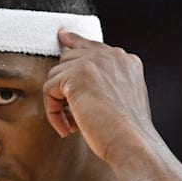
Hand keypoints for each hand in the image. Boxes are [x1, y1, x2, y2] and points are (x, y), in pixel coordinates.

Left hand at [42, 30, 154, 165]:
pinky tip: (66, 128)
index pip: (93, 45)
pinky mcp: (76, 74)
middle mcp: (111, 55)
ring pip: (57, 76)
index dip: (75, 42)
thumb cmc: (129, 133)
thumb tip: (76, 86)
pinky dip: (53, 112)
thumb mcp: (123, 101)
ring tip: (72, 125)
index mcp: (125, 60)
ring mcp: (94, 61)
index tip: (63, 38)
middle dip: (65, 87)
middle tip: (74, 117)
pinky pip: (49, 90)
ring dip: (59, 103)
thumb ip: (107, 85)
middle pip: (69, 59)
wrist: (132, 142)